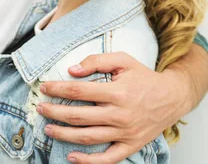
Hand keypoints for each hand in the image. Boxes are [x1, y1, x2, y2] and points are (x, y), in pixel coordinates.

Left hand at [37, 52, 190, 163]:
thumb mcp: (123, 60)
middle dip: (54, 112)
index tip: (44, 88)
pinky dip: (89, 161)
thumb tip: (72, 70)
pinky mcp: (131, 145)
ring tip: (48, 128)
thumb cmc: (144, 78)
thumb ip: (96, 61)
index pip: (78, 92)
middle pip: (78, 116)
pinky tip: (72, 157)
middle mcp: (120, 114)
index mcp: (117, 92)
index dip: (57, 89)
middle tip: (40, 108)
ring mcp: (125, 132)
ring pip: (87, 137)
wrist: (173, 97)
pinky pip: (108, 158)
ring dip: (64, 134)